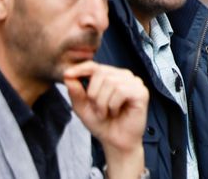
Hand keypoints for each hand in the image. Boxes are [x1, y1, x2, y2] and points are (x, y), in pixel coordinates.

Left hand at [64, 61, 147, 177]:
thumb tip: (68, 76)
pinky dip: (113, 105)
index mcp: (111, 76)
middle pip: (101, 73)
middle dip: (93, 94)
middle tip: (97, 109)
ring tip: (106, 113)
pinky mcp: (141, 92)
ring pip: (111, 82)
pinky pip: (121, 91)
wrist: (115, 141)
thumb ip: (76, 92)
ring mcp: (134, 82)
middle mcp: (124, 76)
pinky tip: (116, 112)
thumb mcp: (83, 108)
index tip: (66, 75)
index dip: (80, 68)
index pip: (94, 65)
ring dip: (103, 103)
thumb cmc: (102, 123)